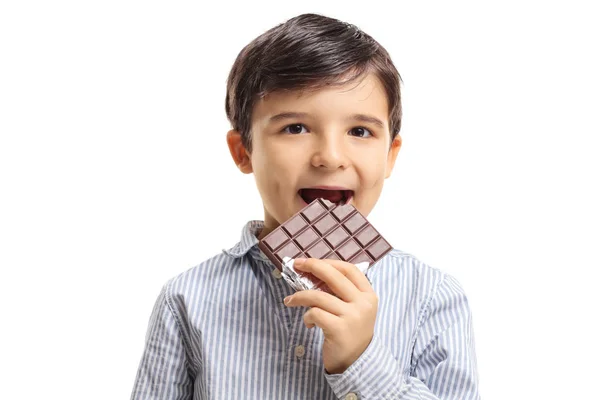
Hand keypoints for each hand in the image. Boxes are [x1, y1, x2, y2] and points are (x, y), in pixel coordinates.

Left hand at [283, 257, 377, 373]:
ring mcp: (352, 316)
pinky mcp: (339, 329)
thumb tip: (313, 272)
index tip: (310, 261)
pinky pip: (315, 313)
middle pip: (334, 276)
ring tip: (290, 300)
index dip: (328, 262)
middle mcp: (363, 303)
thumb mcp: (354, 308)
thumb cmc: (350, 332)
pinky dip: (307, 316)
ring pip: (318, 295)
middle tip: (296, 265)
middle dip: (312, 266)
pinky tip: (308, 323)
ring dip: (299, 296)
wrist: (356, 362)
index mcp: (368, 295)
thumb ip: (341, 292)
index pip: (349, 269)